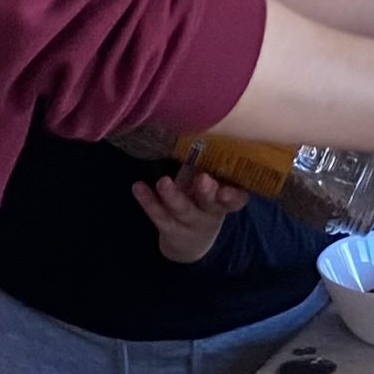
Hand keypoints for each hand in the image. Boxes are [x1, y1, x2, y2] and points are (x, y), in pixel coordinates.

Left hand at [129, 167, 247, 263]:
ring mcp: (188, 222)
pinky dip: (148, 201)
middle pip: (210, 203)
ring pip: (181, 209)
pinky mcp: (168, 228)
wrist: (191, 243)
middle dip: (207, 191)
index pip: (236, 199)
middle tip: (203, 179)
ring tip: (163, 182)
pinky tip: (138, 187)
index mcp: (224, 200)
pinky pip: (158, 214)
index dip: (233, 196)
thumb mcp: (211, 187)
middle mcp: (209, 212)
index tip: (227, 191)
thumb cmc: (203, 202)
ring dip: (172, 195)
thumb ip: (207, 166)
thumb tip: (201, 131)